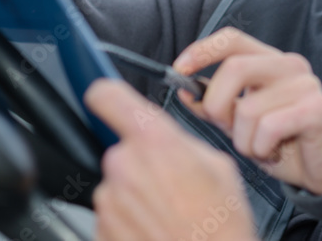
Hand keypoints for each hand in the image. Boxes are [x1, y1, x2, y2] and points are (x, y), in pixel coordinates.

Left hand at [84, 79, 256, 240]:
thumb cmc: (221, 227)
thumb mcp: (221, 166)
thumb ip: (183, 144)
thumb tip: (169, 142)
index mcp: (154, 142)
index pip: (108, 98)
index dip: (106, 93)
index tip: (106, 95)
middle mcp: (123, 168)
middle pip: (123, 150)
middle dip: (144, 162)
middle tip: (174, 184)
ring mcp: (108, 202)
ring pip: (118, 185)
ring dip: (139, 194)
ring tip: (172, 212)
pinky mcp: (100, 230)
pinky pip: (114, 215)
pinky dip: (132, 220)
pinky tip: (160, 227)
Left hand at [173, 27, 321, 195]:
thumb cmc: (282, 141)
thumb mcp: (241, 122)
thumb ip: (216, 104)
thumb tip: (184, 90)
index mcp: (270, 61)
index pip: (232, 39)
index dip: (202, 50)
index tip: (178, 70)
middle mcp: (290, 65)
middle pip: (234, 68)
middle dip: (216, 105)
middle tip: (226, 128)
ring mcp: (306, 85)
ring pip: (247, 109)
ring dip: (243, 140)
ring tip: (260, 147)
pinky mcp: (316, 109)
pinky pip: (268, 128)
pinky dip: (262, 148)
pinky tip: (274, 152)